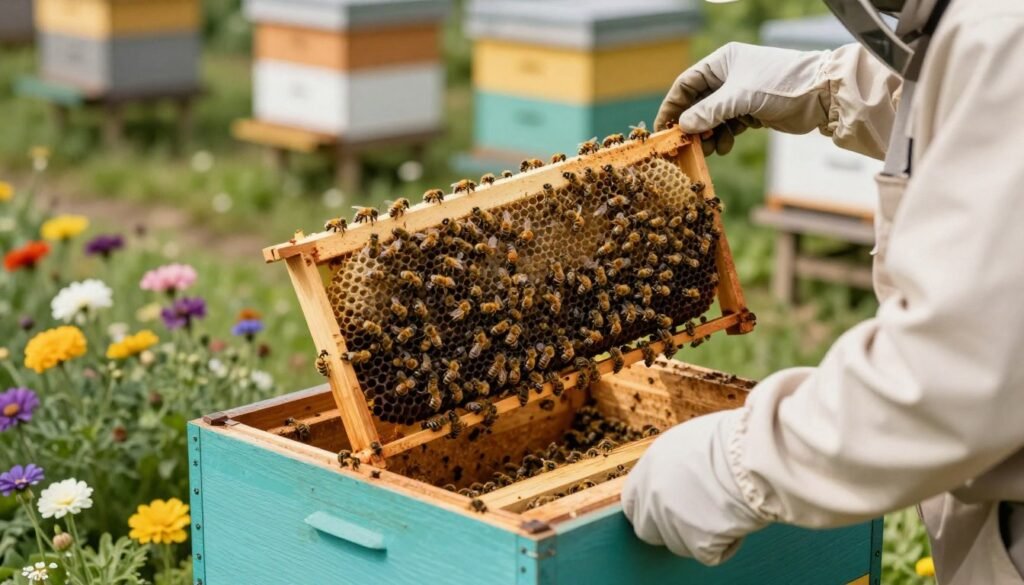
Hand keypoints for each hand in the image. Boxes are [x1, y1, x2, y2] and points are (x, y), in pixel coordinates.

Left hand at [622, 410, 767, 565]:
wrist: (755, 454)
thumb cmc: (733, 440)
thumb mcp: (690, 441)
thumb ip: (673, 464)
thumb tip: (676, 478)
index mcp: (649, 467)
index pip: (631, 501)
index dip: (648, 508)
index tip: (665, 509)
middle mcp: (653, 495)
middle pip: (646, 529)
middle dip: (667, 529)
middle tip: (695, 518)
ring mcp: (672, 521)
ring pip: (678, 544)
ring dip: (698, 536)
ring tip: (726, 511)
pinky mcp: (697, 542)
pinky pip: (710, 555)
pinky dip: (726, 545)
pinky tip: (739, 522)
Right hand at [655, 42, 832, 155]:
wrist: (819, 95)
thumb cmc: (778, 85)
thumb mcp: (738, 98)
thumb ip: (708, 112)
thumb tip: (682, 126)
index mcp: (722, 62)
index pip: (686, 84)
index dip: (673, 106)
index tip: (663, 128)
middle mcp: (729, 76)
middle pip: (698, 103)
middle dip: (693, 125)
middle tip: (685, 144)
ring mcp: (740, 94)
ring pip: (713, 118)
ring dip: (708, 134)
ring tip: (709, 149)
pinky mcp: (751, 110)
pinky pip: (728, 126)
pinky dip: (724, 137)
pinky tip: (724, 147)